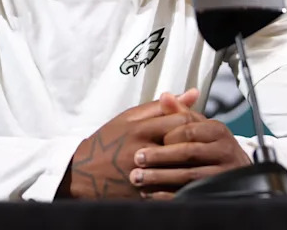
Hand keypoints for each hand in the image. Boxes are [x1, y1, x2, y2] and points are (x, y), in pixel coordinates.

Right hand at [58, 89, 200, 199]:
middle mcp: (143, 150)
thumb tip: (194, 93)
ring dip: (192, 165)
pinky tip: (186, 179)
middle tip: (202, 144)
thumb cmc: (109, 140)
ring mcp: (143, 174)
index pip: (179, 120)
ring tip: (197, 161)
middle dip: (195, 143)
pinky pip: (171, 189)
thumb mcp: (130, 117)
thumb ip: (161, 106)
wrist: (84, 173)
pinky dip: (182, 184)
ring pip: (181, 169)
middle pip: (183, 144)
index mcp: (140, 129)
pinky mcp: (143, 193)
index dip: (193, 121)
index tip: (195, 125)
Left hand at [131, 92, 251, 199]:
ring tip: (138, 178)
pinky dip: (168, 195)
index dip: (166, 136)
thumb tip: (164, 96)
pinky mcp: (217, 193)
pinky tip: (151, 194)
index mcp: (217, 131)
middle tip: (137, 158)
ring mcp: (223, 174)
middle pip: (188, 153)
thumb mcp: (200, 126)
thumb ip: (181, 112)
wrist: (236, 172)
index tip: (147, 140)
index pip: (188, 130)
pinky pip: (190, 194)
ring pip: (188, 175)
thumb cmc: (212, 146)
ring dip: (160, 177)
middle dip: (159, 157)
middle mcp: (224, 151)